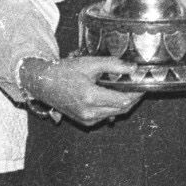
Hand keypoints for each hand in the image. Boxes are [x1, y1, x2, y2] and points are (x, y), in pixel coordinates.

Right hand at [29, 53, 143, 127]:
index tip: (142, 84)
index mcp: (90, 97)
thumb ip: (113, 65)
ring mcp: (87, 119)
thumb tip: (133, 69)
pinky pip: (105, 116)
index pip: (124, 100)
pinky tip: (111, 96)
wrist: (43, 84)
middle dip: (132, 98)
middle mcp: (89, 112)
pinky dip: (112, 107)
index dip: (136, 93)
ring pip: (114, 113)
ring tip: (125, 89)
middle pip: (122, 109)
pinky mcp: (85, 122)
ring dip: (122, 103)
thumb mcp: (89, 63)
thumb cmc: (63, 72)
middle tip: (137, 86)